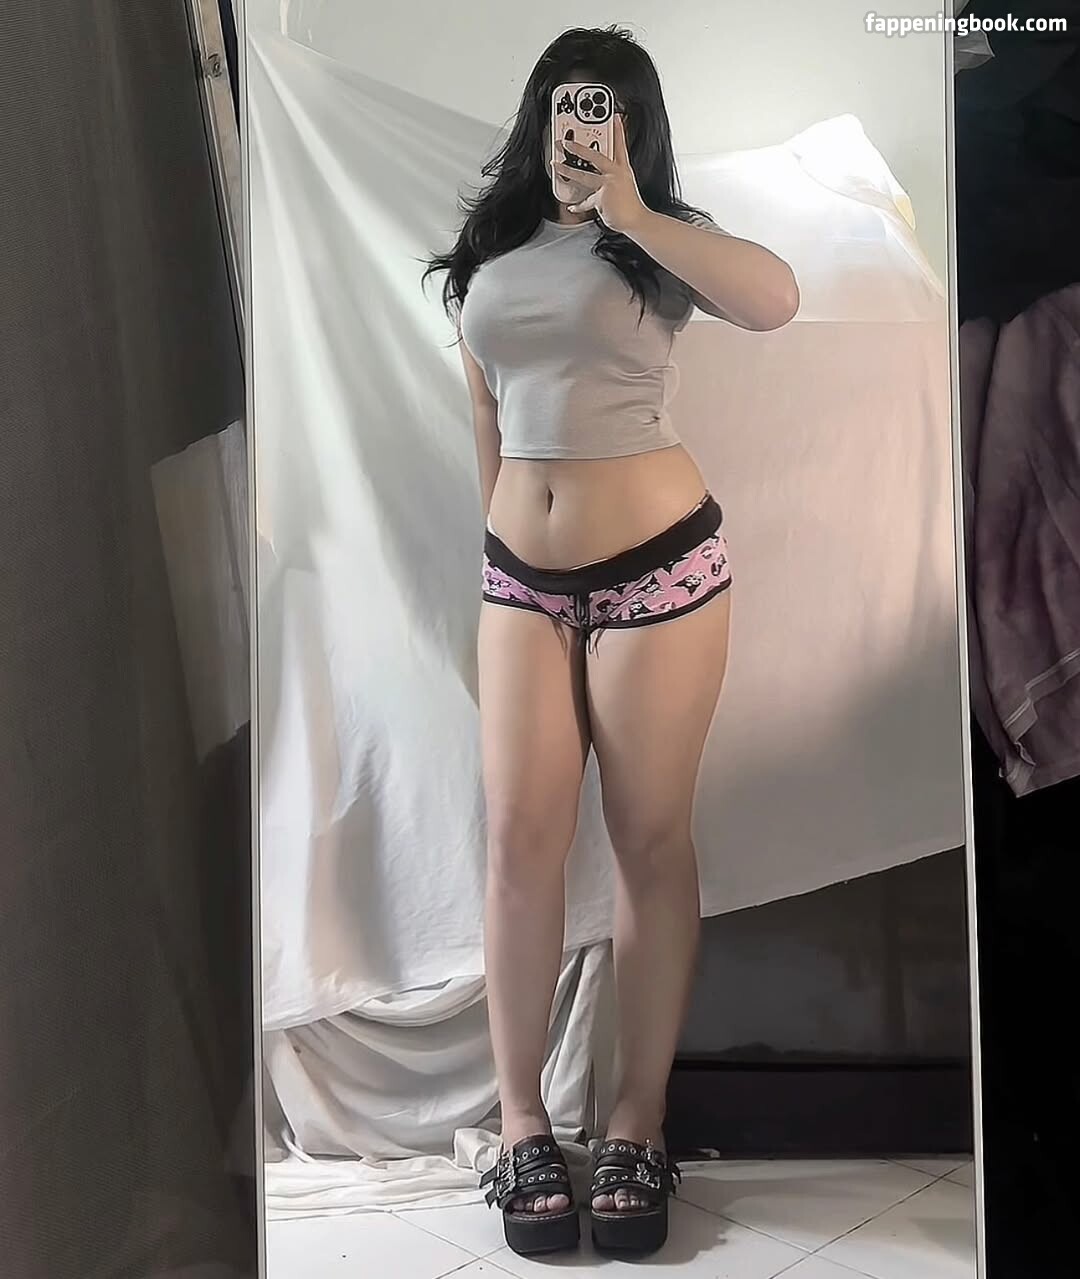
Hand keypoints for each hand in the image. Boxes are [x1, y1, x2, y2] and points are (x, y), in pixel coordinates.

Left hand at [554, 114, 648, 236]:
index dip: (618, 130)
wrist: (636, 220)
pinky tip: (572, 207)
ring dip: (568, 171)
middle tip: (566, 141)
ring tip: (556, 166)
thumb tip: (598, 178)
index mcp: (623, 169)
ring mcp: (608, 185)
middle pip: (594, 156)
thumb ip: (612, 178)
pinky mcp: (601, 198)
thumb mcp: (625, 185)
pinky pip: (585, 201)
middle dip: (578, 148)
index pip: (621, 145)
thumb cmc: (630, 205)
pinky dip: (578, 206)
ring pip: (584, 176)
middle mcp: (615, 174)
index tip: (615, 117)